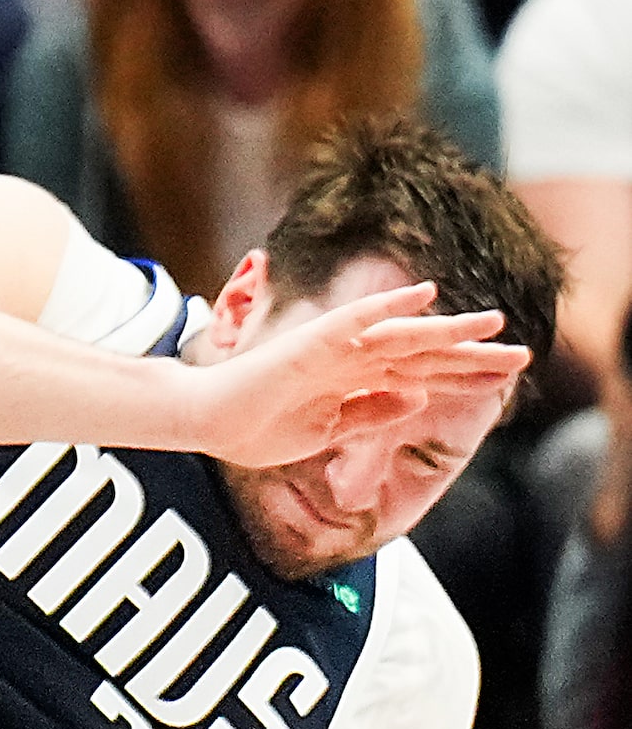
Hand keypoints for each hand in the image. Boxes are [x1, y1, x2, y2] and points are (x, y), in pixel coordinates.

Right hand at [174, 282, 528, 467]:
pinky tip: (424, 295)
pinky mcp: (310, 344)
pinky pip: (356, 320)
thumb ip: (369, 414)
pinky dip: (389, 306)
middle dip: (473, 356)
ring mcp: (332, 350)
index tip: (504, 379)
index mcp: (354, 385)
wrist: (203, 422)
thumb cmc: (252, 429)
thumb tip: (420, 399)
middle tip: (524, 355)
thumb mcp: (324, 433)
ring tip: (493, 321)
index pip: (421, 378)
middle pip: (423, 356)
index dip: (463, 377)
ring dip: (448, 328)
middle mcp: (351, 362)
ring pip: (402, 336)